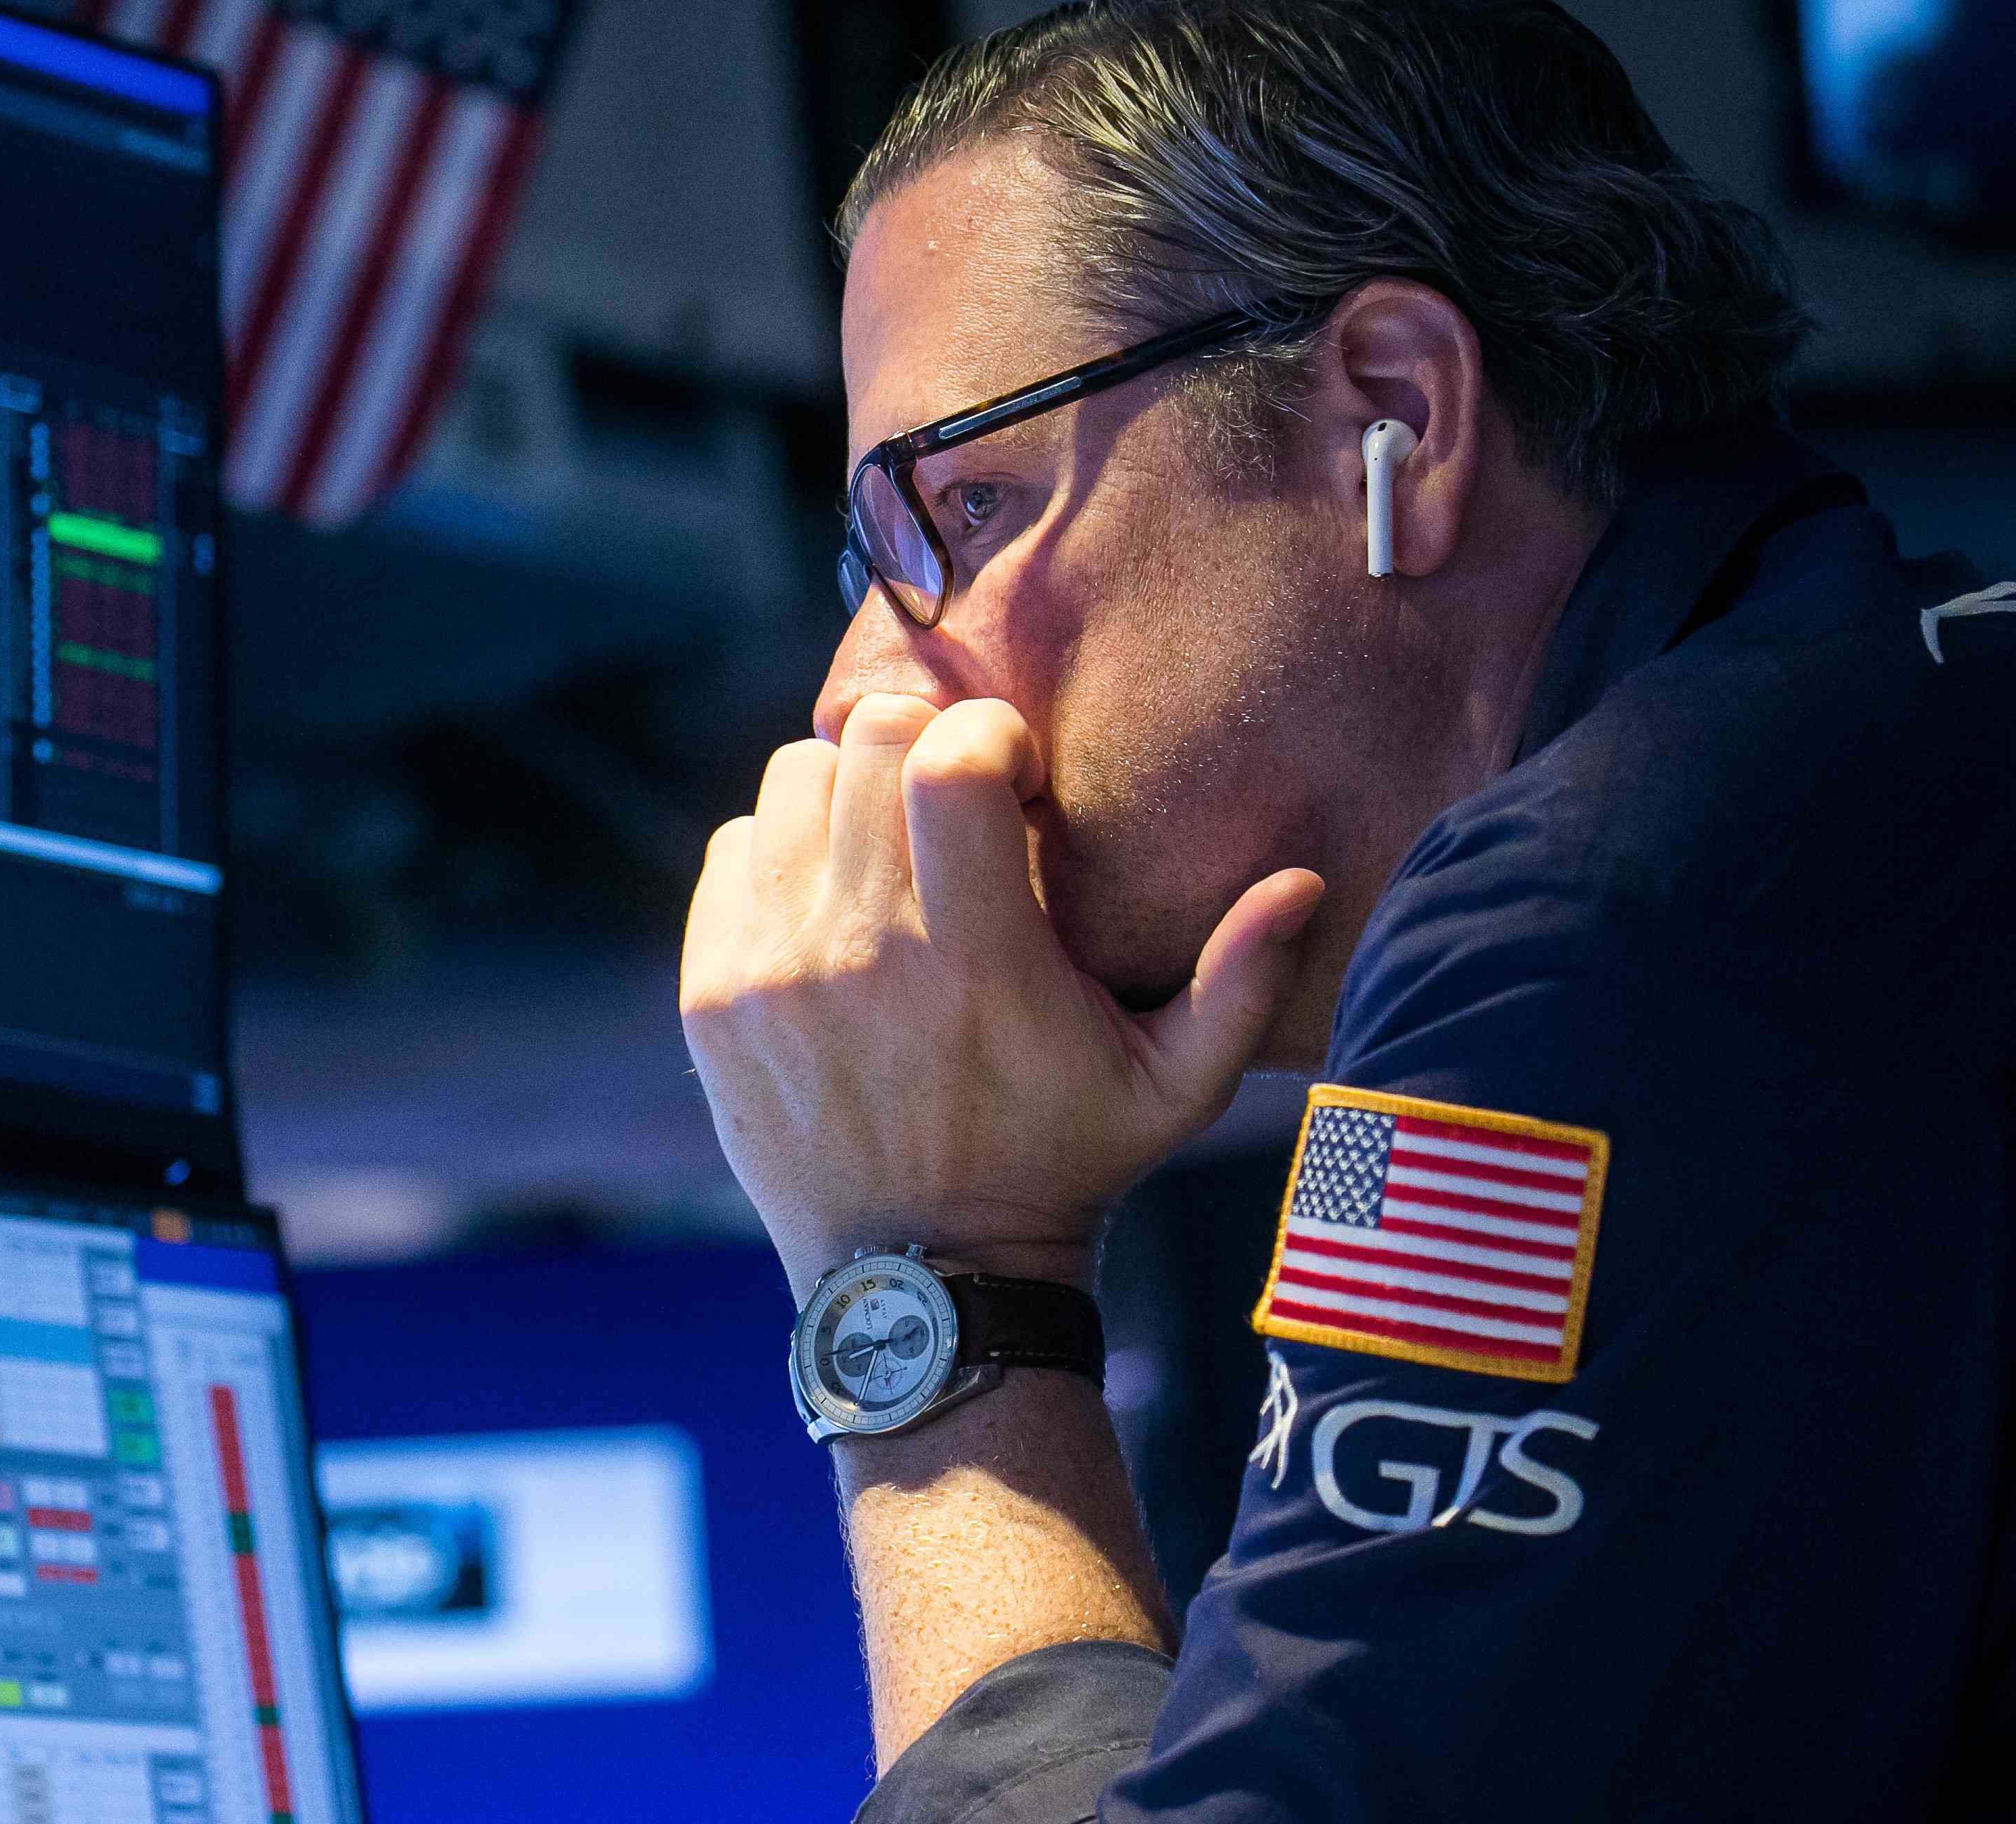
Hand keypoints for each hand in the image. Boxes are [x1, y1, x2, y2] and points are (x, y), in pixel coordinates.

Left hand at [680, 692, 1326, 1297]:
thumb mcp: (1174, 1090)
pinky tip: (831, 900)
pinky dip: (781, 853)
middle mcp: (860, 955)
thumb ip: (1242, 981)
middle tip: (955, 799)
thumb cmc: (1062, 1165)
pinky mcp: (712, 997)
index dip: (987, 735)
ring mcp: (772, 973)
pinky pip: (733, 850)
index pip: (949, 763)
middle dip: (922, 746)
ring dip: (848, 791)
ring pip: (794, 782)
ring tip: (892, 845)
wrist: (925, 1280)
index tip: (1015, 774)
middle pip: (867, 746)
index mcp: (976, 960)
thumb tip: (1303, 879)